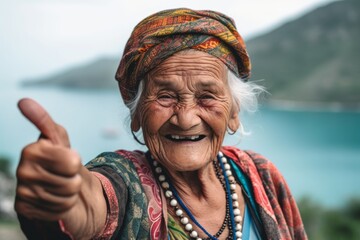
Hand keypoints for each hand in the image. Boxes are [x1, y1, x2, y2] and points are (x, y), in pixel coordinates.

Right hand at [15, 98, 105, 238]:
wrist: (56, 188)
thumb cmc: (60, 161)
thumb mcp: (58, 140)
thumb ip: (45, 122)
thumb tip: (24, 101)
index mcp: (31, 151)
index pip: (72, 161)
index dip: (75, 161)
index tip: (67, 158)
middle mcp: (23, 171)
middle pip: (71, 181)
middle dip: (74, 179)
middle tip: (64, 175)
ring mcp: (23, 192)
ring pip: (67, 196)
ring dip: (70, 193)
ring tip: (60, 187)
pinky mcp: (26, 210)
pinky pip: (60, 210)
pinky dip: (63, 206)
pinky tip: (54, 200)